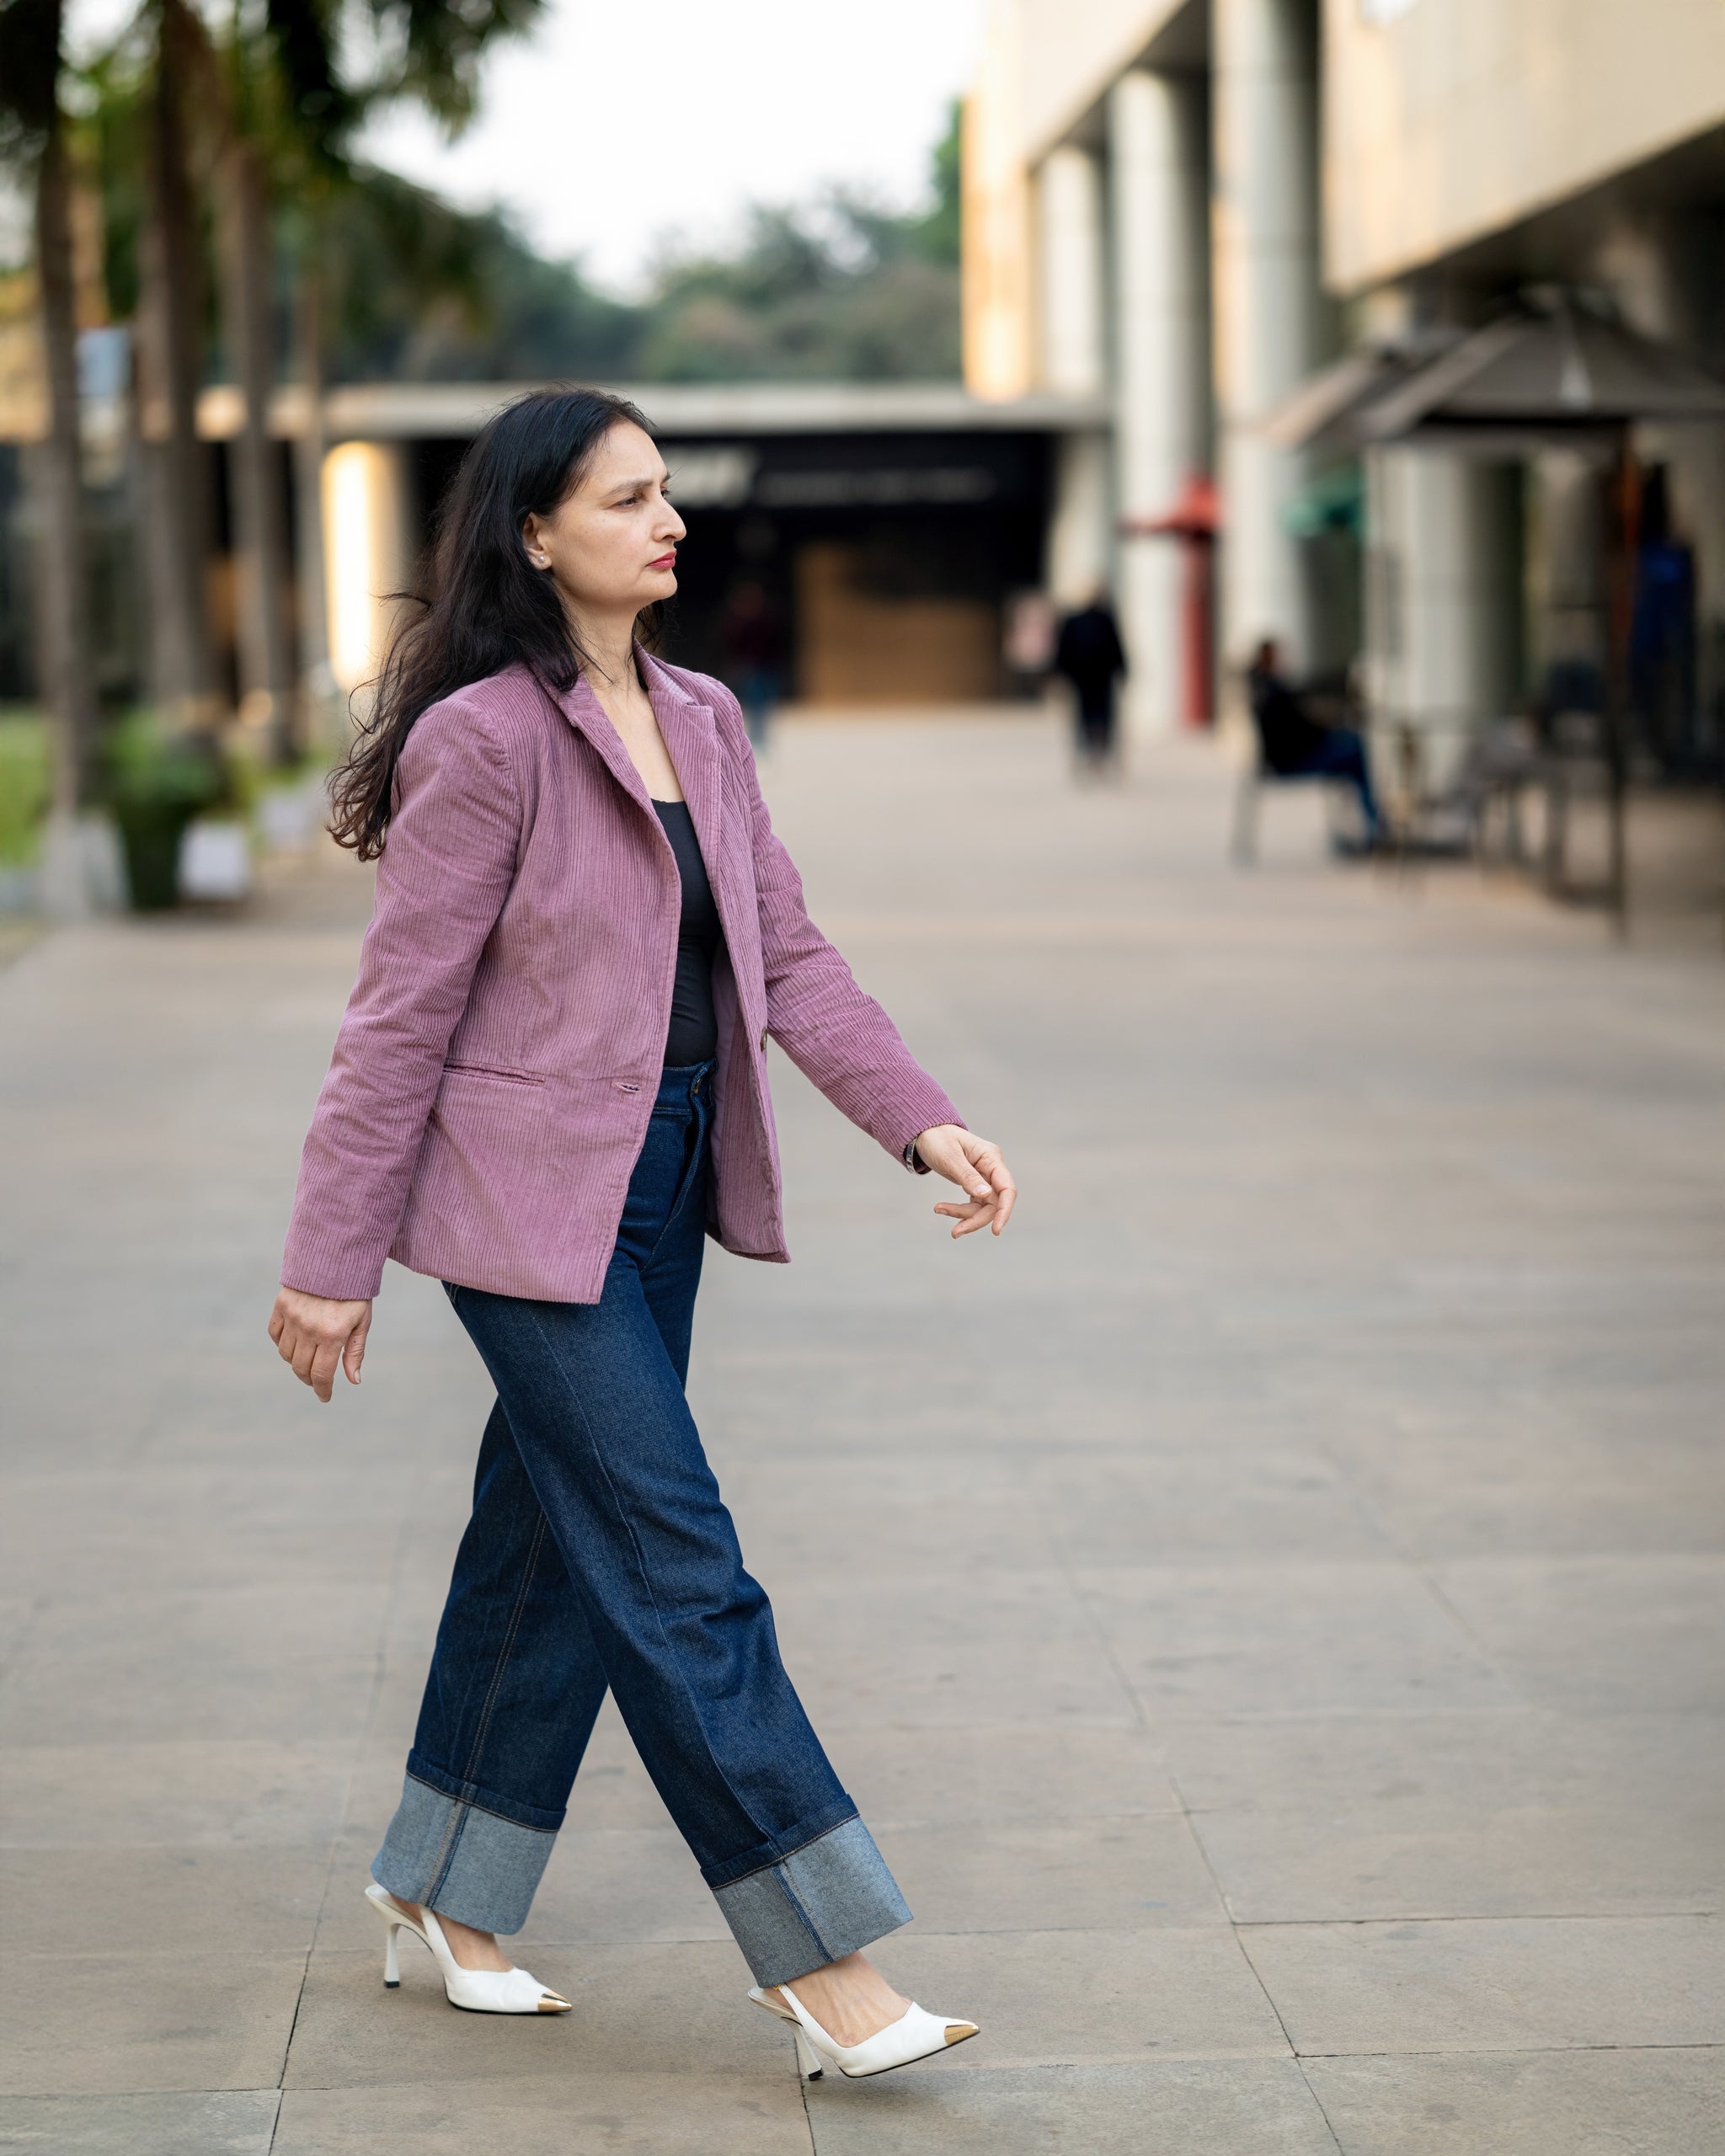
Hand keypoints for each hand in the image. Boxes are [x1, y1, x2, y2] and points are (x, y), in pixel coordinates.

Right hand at [268, 1286, 372, 1403]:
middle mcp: (309, 1329)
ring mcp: (292, 1318)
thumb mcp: (362, 1321)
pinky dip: (282, 1344)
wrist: (335, 1257)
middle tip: (317, 1381)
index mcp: (332, 1335)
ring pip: (286, 1354)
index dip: (323, 1390)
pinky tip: (294, 1344)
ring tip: (308, 1360)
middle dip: (310, 1380)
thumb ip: (355, 1352)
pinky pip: (275, 1334)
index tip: (325, 1396)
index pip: (321, 1374)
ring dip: (296, 1363)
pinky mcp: (281, 1306)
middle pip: (301, 1368)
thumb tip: (354, 1380)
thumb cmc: (353, 1292)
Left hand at [911, 1124, 1016, 1239]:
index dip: (1004, 1211)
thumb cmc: (937, 1139)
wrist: (924, 1133)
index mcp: (991, 1158)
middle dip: (975, 1219)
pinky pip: (973, 1204)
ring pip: (982, 1207)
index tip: (996, 1230)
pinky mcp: (974, 1184)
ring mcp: (984, 1177)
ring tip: (939, 1210)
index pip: (1007, 1189)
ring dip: (964, 1215)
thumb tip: (985, 1195)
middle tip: (955, 1232)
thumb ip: (968, 1176)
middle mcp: (992, 1168)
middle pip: (994, 1203)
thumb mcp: (950, 1157)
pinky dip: (958, 1210)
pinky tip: (941, 1208)